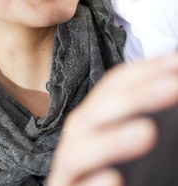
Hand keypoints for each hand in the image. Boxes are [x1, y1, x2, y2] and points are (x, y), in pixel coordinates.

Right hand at [47, 53, 177, 185]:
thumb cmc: (117, 170)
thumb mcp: (127, 136)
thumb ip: (146, 117)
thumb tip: (172, 83)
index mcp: (94, 115)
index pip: (115, 84)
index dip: (145, 70)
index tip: (175, 62)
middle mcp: (79, 134)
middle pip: (102, 109)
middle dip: (138, 96)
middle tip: (174, 87)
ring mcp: (69, 164)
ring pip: (81, 148)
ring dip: (113, 140)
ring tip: (147, 133)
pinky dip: (94, 184)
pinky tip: (114, 179)